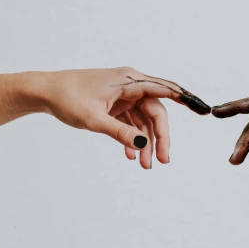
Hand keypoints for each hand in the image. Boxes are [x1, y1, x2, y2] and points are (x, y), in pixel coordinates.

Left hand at [35, 67, 209, 168]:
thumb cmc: (67, 99)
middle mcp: (130, 85)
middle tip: (163, 161)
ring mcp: (123, 95)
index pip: (165, 90)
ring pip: (144, 121)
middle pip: (156, 112)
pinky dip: (132, 139)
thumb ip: (121, 133)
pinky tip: (131, 157)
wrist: (45, 93)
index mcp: (129, 81)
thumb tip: (144, 146)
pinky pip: (131, 123)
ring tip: (146, 167)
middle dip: (160, 138)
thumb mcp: (94, 120)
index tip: (204, 111)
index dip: (187, 101)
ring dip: (146, 143)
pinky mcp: (115, 104)